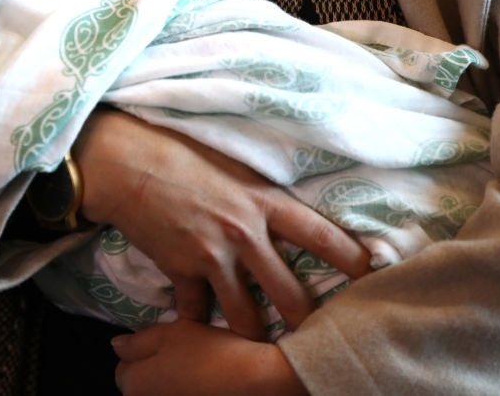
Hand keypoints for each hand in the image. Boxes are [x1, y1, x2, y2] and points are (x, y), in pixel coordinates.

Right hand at [73, 108, 370, 338]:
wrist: (127, 163)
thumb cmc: (180, 153)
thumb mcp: (234, 162)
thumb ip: (262, 192)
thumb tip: (288, 208)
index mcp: (265, 201)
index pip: (323, 236)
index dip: (353, 261)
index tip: (372, 277)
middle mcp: (245, 234)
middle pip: (290, 295)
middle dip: (307, 322)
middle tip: (318, 336)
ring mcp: (213, 257)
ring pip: (246, 317)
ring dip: (253, 334)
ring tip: (262, 347)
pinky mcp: (180, 272)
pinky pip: (195, 314)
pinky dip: (196, 324)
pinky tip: (198, 330)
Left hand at [112, 319, 307, 395]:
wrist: (257, 381)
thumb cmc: (209, 351)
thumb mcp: (171, 333)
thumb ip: (138, 341)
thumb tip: (116, 346)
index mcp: (134, 385)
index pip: (123, 370)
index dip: (140, 353)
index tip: (163, 344)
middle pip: (140, 386)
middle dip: (152, 372)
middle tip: (179, 355)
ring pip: (161, 393)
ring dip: (169, 383)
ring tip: (194, 369)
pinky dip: (186, 391)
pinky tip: (204, 383)